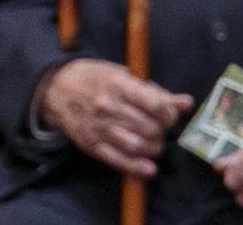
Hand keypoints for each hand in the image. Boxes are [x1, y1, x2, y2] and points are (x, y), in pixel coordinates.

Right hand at [38, 57, 190, 180]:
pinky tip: (148, 168)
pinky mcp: (91, 145)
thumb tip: (186, 103)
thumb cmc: (94, 78)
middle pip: (149, 128)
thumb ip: (155, 91)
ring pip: (138, 147)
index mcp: (119, 83)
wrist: (56, 88)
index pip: (156, 105)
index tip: (169, 116)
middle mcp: (109, 106)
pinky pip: (118, 161)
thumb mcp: (123, 75)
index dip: (170, 115)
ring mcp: (99, 127)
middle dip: (161, 133)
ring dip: (152, 149)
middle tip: (159, 130)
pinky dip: (137, 168)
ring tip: (152, 143)